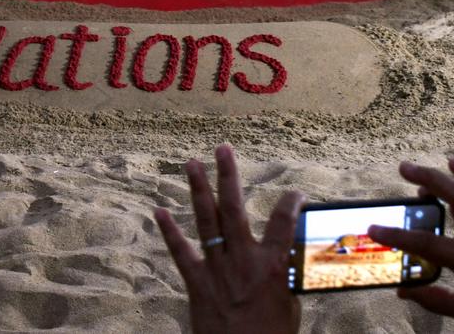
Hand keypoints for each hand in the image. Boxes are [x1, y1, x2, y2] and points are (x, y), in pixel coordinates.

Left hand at [154, 144, 304, 333]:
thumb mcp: (291, 303)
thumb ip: (286, 273)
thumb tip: (290, 254)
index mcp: (274, 266)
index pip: (285, 222)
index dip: (291, 202)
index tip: (295, 192)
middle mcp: (244, 261)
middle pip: (235, 208)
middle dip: (228, 175)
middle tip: (223, 148)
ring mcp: (218, 270)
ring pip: (207, 221)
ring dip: (198, 190)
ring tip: (191, 163)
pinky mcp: (197, 284)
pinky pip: (181, 253)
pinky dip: (169, 232)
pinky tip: (159, 210)